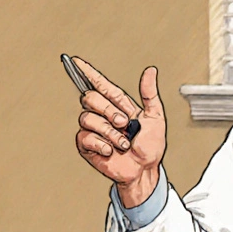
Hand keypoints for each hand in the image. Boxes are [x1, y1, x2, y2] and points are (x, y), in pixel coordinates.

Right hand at [72, 57, 166, 206]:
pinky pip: (85, 137)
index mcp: (117, 104)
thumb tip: (150, 71)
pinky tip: (110, 151)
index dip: (87, 72)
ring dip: (109, 132)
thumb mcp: (155, 118)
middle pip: (91, 98)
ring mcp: (94, 129)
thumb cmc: (150, 146)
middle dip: (109, 111)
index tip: (76, 61)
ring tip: (122, 143)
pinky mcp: (87, 145)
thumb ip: (149, 94)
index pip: (99, 84)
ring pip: (88, 118)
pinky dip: (101, 144)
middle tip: (124, 124)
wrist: (144, 170)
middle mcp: (103, 114)